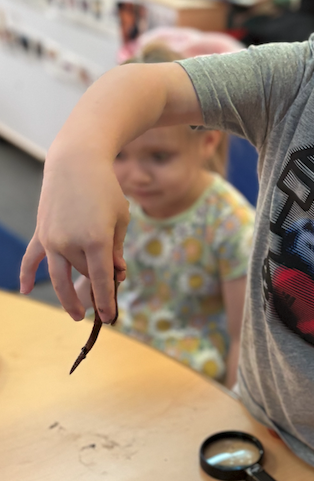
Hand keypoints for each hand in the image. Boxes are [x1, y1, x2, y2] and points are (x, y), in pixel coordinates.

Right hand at [20, 153, 128, 322]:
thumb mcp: (120, 218)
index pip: (101, 280)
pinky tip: (26, 290)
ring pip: (62, 273)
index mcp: (96, 240)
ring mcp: (52, 239)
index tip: (109, 318)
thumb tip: (115, 275)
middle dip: (96, 288)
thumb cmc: (105, 189)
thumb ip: (117, 249)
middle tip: (105, 302)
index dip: (106, 301)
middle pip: (84, 275)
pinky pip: (32, 258)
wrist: (76, 162)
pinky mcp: (42, 232)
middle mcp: (71, 243)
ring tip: (77, 314)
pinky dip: (27, 274)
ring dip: (68, 295)